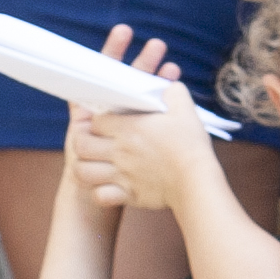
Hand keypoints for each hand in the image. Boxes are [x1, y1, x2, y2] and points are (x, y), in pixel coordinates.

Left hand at [67, 27, 204, 210]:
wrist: (198, 180)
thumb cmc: (191, 144)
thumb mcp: (183, 107)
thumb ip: (171, 90)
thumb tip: (167, 82)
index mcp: (129, 128)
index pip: (95, 121)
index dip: (95, 121)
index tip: (104, 123)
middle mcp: (120, 151)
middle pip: (81, 145)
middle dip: (83, 142)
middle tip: (92, 143)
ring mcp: (122, 175)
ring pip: (83, 171)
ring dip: (85, 167)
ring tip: (94, 165)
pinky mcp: (129, 195)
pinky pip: (99, 196)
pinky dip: (99, 192)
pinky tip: (107, 186)